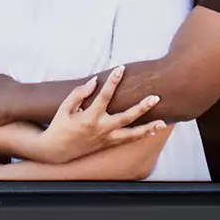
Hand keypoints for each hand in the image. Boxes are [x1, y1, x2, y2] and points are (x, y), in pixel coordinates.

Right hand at [36, 68, 163, 162]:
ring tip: (162, 122)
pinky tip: (154, 130)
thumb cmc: (59, 126)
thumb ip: (78, 94)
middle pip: (125, 118)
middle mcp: (101, 129)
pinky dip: (141, 135)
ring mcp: (106, 139)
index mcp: (89, 118)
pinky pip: (128, 141)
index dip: (113, 81)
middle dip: (141, 107)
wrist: (56, 151)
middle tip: (155, 97)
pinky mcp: (108, 144)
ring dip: (148, 128)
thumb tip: (95, 81)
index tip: (121, 68)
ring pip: (131, 134)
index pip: (104, 96)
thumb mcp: (64, 108)